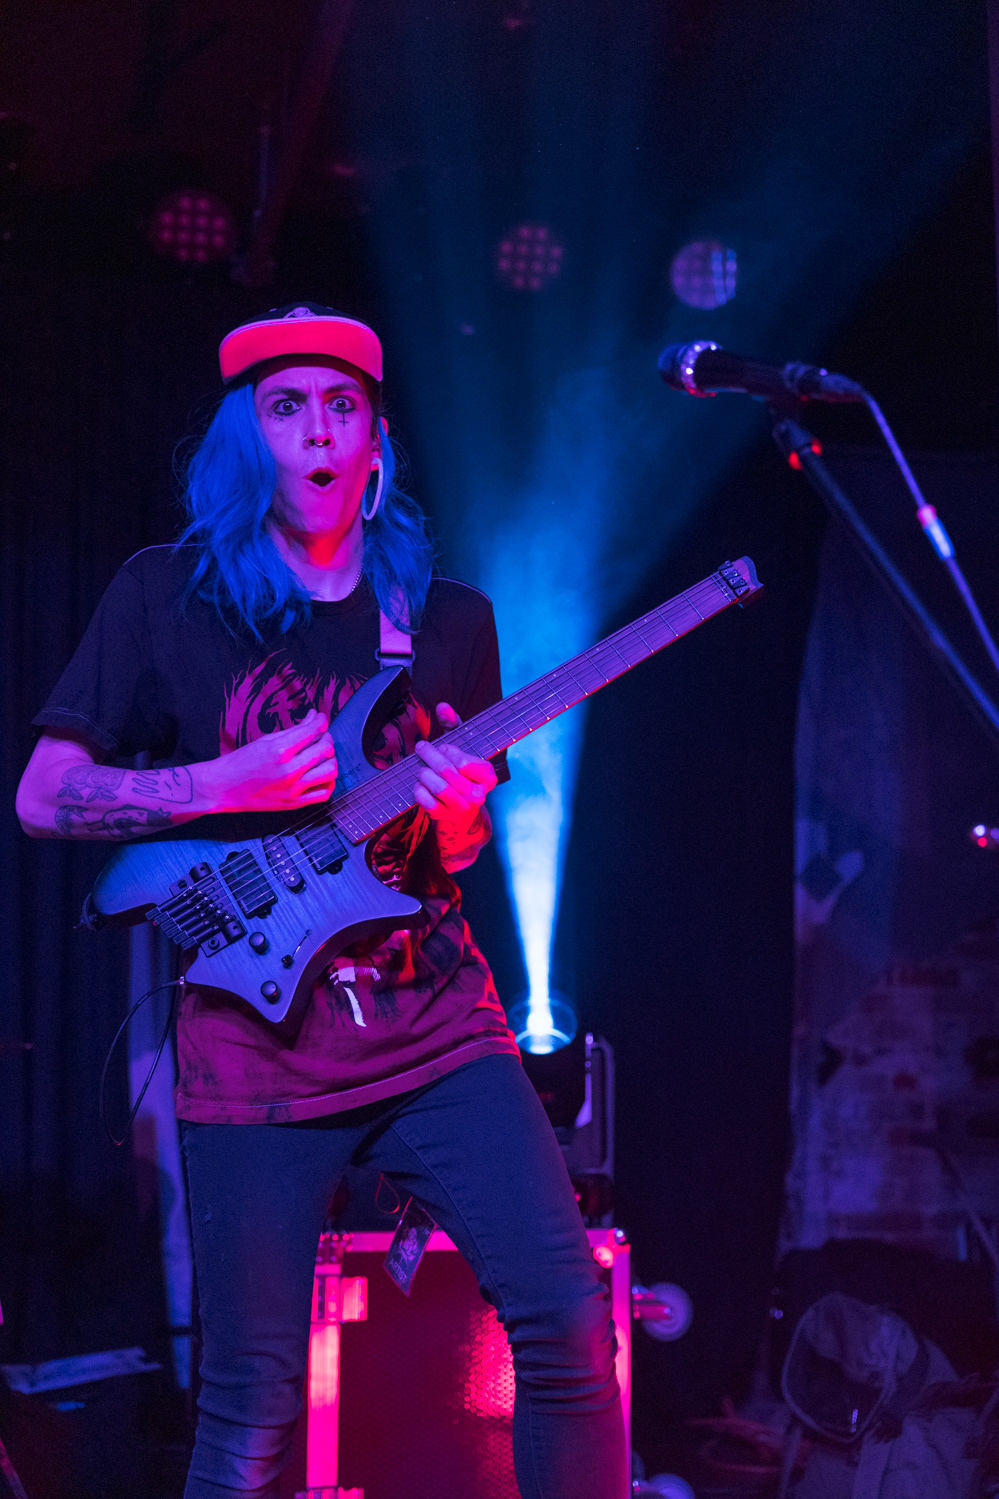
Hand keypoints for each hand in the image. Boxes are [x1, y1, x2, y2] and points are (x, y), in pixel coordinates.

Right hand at [194, 709, 337, 813]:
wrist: (223, 788)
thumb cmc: (241, 762)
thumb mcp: (265, 740)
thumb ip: (293, 730)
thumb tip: (314, 718)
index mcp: (279, 750)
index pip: (313, 731)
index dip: (321, 720)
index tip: (320, 718)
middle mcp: (288, 770)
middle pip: (325, 749)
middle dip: (326, 737)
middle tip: (319, 735)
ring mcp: (292, 789)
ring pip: (330, 770)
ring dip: (330, 759)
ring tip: (321, 755)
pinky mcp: (294, 804)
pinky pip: (324, 793)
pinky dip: (328, 782)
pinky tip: (320, 774)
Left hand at [413, 702, 496, 830]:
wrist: (459, 813)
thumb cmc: (460, 773)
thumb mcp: (462, 747)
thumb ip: (454, 725)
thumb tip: (442, 706)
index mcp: (488, 777)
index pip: (464, 761)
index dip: (448, 751)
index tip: (442, 746)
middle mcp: (478, 795)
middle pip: (448, 771)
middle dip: (430, 756)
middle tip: (421, 747)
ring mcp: (462, 808)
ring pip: (438, 787)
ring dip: (424, 773)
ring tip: (421, 768)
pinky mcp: (444, 817)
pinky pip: (427, 802)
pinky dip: (419, 790)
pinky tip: (419, 784)